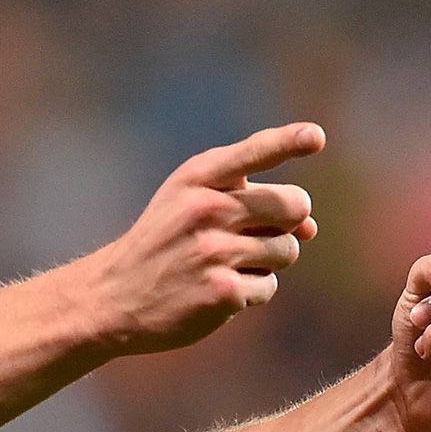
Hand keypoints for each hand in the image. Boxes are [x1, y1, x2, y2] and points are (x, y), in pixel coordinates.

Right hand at [90, 122, 323, 352]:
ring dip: (268, 261)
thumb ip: (248, 199)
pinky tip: (216, 290)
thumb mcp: (187, 201)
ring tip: (225, 264)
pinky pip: (269, 287)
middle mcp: (206, 210)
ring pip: (288, 250)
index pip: (253, 152)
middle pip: (294, 205)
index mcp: (197, 178)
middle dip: (288, 222)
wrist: (114, 296)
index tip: (316, 136)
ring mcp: (214, 252)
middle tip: (255, 234)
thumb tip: (311, 229)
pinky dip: (251, 291)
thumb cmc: (165, 242)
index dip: (289, 141)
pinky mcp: (222, 293)